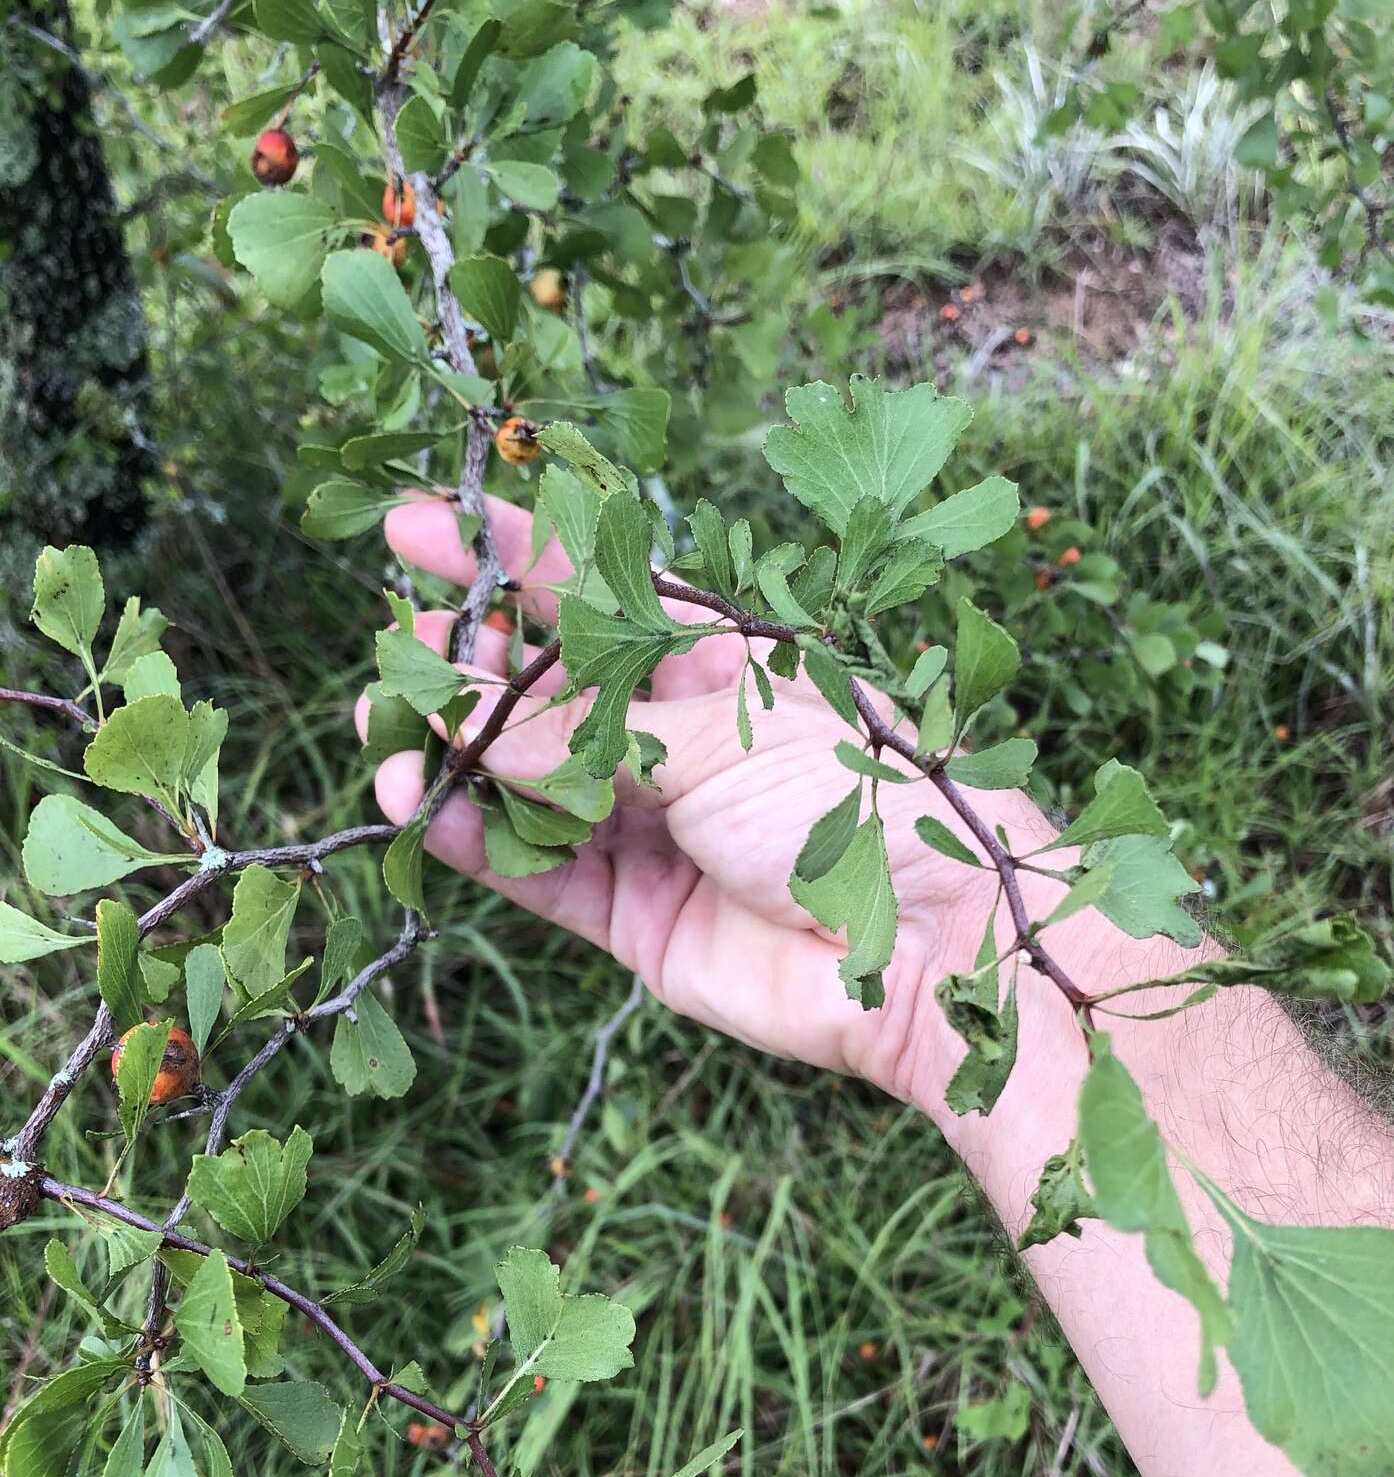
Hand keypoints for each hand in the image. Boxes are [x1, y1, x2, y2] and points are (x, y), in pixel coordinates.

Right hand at [357, 495, 1123, 1121]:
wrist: (925, 948)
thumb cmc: (853, 804)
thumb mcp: (715, 736)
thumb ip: (586, 731)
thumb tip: (474, 720)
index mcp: (716, 664)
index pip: (591, 591)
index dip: (502, 556)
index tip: (413, 528)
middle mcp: (677, 741)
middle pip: (548, 693)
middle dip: (470, 666)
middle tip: (398, 645)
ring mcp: (654, 830)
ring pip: (531, 785)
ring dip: (457, 759)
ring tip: (385, 733)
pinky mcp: (637, 915)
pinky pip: (539, 872)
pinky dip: (478, 843)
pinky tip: (418, 810)